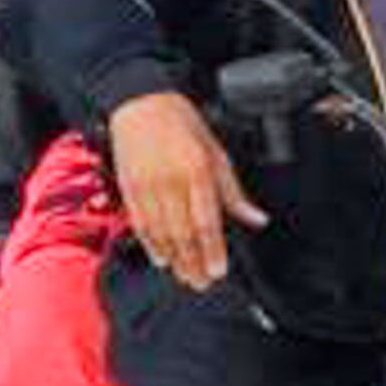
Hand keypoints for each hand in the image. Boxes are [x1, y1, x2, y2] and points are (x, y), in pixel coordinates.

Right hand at [107, 90, 268, 291]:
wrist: (139, 102)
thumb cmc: (182, 123)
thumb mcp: (216, 152)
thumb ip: (233, 191)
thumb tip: (257, 218)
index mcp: (197, 171)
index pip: (207, 221)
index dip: (213, 250)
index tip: (219, 270)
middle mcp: (170, 181)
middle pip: (183, 233)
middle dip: (193, 262)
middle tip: (203, 283)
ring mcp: (146, 186)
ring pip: (161, 232)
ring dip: (174, 258)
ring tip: (185, 276)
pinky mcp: (128, 187)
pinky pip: (140, 222)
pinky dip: (151, 243)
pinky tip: (161, 258)